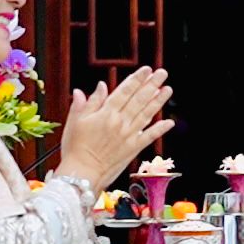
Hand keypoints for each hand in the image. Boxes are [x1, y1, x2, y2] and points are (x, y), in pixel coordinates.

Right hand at [54, 66, 174, 193]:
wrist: (82, 173)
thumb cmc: (75, 147)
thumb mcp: (76, 121)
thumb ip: (89, 102)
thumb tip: (99, 85)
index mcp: (106, 113)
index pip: (125, 91)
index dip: (137, 79)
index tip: (146, 70)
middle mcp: (120, 122)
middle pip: (139, 99)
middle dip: (152, 84)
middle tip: (162, 73)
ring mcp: (129, 135)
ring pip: (147, 114)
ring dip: (158, 101)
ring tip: (167, 89)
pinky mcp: (133, 149)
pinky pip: (149, 136)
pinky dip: (160, 129)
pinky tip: (169, 122)